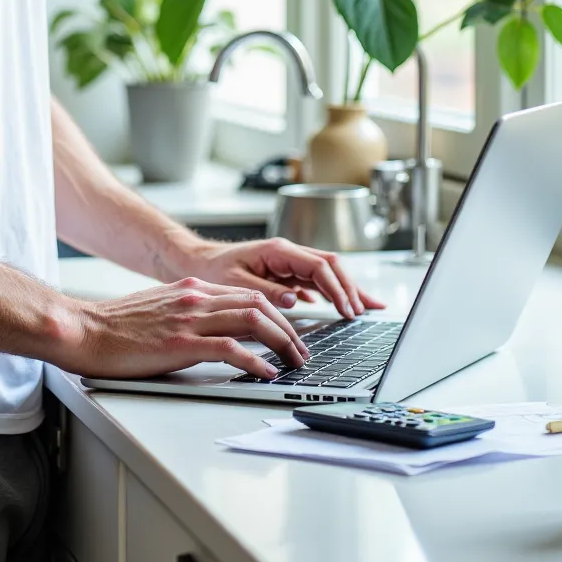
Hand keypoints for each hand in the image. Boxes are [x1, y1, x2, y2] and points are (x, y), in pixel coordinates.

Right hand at [55, 278, 311, 380]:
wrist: (84, 329)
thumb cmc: (114, 327)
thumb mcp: (158, 308)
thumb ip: (187, 312)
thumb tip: (212, 331)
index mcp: (191, 288)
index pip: (248, 293)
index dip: (276, 312)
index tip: (290, 330)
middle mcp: (195, 297)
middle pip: (259, 304)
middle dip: (288, 328)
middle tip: (301, 350)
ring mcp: (189, 319)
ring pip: (252, 320)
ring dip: (281, 342)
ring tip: (294, 361)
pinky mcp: (180, 343)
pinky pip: (230, 349)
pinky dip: (255, 360)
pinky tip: (266, 372)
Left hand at [181, 237, 386, 318]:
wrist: (195, 262)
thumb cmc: (212, 270)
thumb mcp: (236, 282)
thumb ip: (266, 290)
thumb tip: (294, 299)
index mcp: (279, 250)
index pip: (319, 266)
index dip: (337, 288)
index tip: (348, 309)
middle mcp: (287, 253)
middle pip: (330, 266)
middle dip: (350, 287)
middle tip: (364, 311)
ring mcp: (287, 262)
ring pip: (326, 273)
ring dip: (345, 289)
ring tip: (365, 308)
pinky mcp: (284, 273)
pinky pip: (314, 281)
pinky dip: (331, 292)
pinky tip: (341, 305)